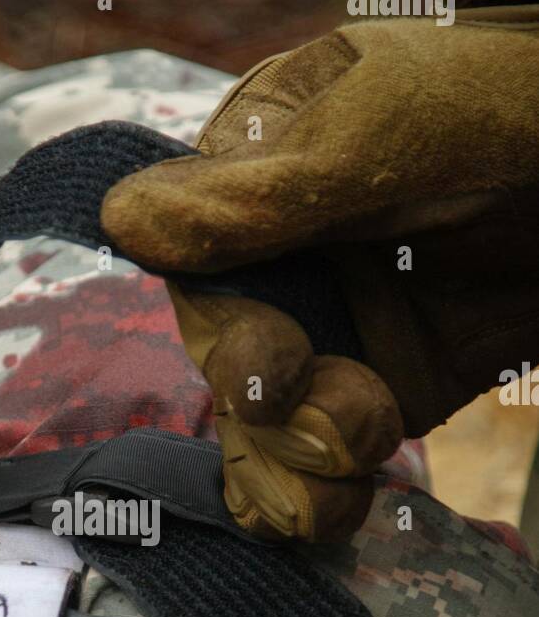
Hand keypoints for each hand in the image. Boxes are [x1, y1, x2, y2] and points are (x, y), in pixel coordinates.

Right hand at [101, 0, 538, 539]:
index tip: (277, 361)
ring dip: (285, 475)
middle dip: (269, 415)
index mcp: (256, 178)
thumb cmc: (495, 105)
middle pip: (227, 368)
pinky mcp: (393, 386)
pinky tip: (338, 512)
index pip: (194, 273)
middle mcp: (283, 260)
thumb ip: (257, 192)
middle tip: (344, 419)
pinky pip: (328, 460)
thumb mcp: (376, 130)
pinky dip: (319, 499)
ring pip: (262, 430)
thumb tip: (121, 222)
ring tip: (337, 494)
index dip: (227, 333)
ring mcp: (337, 329)